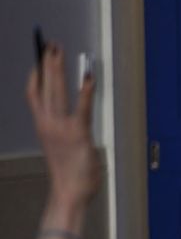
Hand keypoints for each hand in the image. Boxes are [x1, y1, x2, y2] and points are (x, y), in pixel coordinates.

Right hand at [26, 43, 100, 211]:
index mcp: (43, 126)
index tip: (38, 59)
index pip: (34, 95)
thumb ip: (64, 130)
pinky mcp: (78, 133)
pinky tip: (88, 76)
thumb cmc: (69, 173)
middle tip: (49, 45)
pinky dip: (85, 90)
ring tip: (58, 51)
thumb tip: (72, 120)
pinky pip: (82, 107)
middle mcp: (48, 124)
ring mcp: (61, 127)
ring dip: (58, 68)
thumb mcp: (61, 146)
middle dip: (47, 63)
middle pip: (45, 87)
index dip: (36, 75)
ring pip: (57, 91)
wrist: (69, 193)